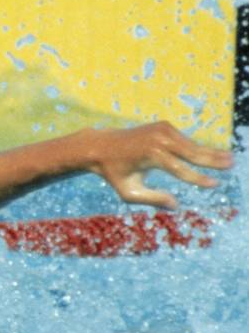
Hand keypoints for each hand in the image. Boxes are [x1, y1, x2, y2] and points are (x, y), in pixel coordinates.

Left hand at [88, 122, 233, 208]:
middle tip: (231, 164)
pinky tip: (212, 155)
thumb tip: (175, 205)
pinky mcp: (163, 126)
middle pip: (192, 153)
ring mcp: (162, 130)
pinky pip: (184, 141)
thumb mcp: (129, 192)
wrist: (101, 146)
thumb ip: (152, 199)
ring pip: (191, 145)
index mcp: (151, 155)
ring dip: (210, 153)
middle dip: (212, 159)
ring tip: (229, 159)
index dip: (198, 178)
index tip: (214, 185)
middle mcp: (158, 140)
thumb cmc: (114, 173)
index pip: (180, 169)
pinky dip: (197, 148)